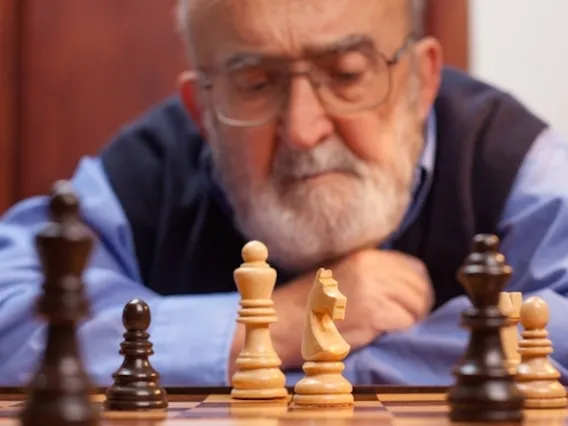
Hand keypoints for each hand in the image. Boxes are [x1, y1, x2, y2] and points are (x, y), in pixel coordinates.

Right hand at [264, 249, 433, 369]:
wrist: (283, 321)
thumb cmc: (309, 304)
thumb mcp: (341, 275)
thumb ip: (370, 274)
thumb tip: (404, 286)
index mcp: (364, 256)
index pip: (412, 267)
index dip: (419, 286)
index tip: (414, 302)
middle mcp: (370, 268)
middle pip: (418, 285)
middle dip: (419, 304)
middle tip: (412, 320)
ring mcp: (371, 289)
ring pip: (415, 304)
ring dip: (411, 319)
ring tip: (397, 328)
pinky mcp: (371, 313)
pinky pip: (404, 322)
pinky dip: (400, 330)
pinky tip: (385, 334)